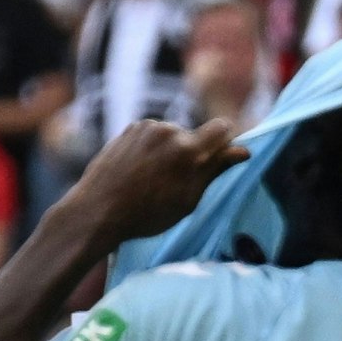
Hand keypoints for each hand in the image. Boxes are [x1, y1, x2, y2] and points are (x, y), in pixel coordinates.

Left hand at [64, 118, 248, 242]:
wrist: (98, 209)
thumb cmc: (148, 213)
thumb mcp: (189, 199)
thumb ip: (215, 170)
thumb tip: (243, 152)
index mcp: (189, 150)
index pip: (222, 128)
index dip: (225, 142)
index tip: (219, 158)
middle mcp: (169, 130)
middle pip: (195, 136)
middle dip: (193, 153)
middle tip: (178, 182)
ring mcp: (147, 127)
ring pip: (173, 135)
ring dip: (171, 150)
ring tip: (154, 177)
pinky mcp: (131, 128)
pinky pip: (153, 135)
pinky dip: (153, 148)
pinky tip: (140, 169)